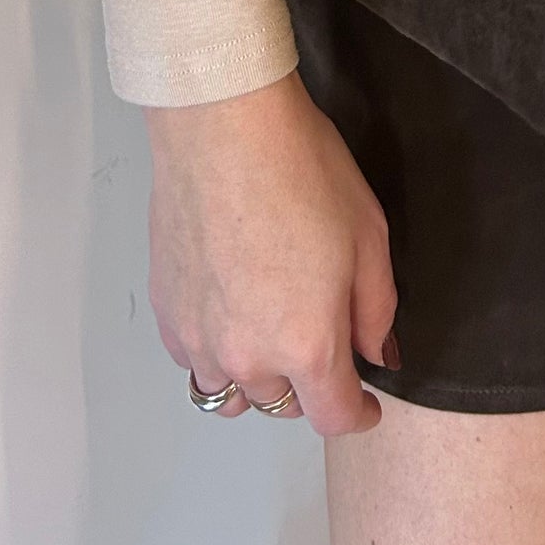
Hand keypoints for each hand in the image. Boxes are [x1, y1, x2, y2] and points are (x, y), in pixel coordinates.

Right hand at [144, 69, 398, 435]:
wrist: (225, 128)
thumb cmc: (301, 171)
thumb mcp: (369, 236)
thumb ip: (376, 310)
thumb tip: (377, 354)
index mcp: (307, 344)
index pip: (332, 416)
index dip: (358, 415)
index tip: (366, 405)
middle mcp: (248, 355)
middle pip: (281, 406)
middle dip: (309, 386)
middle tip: (322, 344)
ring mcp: (199, 338)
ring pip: (230, 392)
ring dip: (256, 378)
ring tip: (271, 338)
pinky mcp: (167, 312)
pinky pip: (192, 360)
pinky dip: (214, 352)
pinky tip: (230, 315)